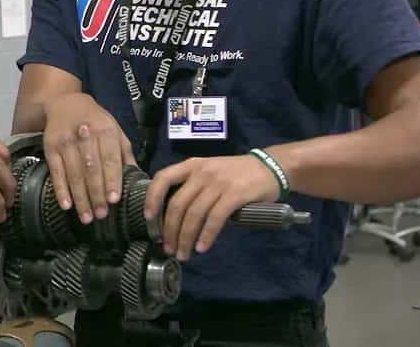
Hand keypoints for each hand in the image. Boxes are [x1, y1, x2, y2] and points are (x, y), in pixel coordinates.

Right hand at [42, 93, 135, 224]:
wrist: (65, 104)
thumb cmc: (96, 121)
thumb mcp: (115, 130)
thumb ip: (125, 153)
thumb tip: (137, 178)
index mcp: (105, 129)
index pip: (109, 158)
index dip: (111, 180)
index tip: (114, 200)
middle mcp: (85, 134)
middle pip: (91, 169)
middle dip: (96, 194)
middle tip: (101, 215)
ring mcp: (65, 141)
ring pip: (74, 174)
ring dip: (80, 198)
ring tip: (86, 217)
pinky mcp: (50, 147)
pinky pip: (56, 172)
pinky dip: (61, 190)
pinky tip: (66, 205)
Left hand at [143, 154, 281, 260]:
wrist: (271, 167)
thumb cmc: (236, 173)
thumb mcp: (209, 171)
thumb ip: (192, 187)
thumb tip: (172, 216)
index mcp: (192, 165)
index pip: (163, 178)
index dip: (152, 198)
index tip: (148, 218)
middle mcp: (202, 172)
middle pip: (177, 204)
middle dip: (169, 230)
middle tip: (169, 248)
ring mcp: (218, 182)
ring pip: (194, 214)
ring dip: (186, 238)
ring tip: (184, 253)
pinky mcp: (235, 194)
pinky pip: (215, 218)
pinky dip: (206, 235)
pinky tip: (202, 247)